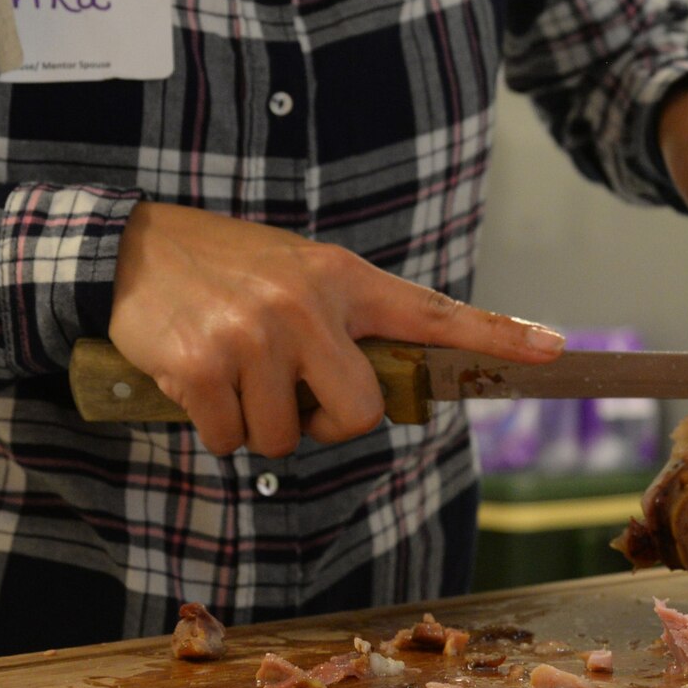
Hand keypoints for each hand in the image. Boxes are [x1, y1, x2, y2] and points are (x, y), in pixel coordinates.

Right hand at [108, 201, 565, 456]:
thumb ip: (345, 322)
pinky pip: (229, 440)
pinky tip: (195, 382)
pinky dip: (212, 428)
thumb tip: (380, 394)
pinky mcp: (205, 365)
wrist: (135, 247)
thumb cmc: (227, 270)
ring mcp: (255, 334)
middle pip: (356, 414)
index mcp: (342, 278)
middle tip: (288, 393)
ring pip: (286, 438)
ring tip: (231, 370)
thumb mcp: (297, 273)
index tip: (553, 350)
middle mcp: (306, 303)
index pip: (433, 311)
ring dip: (255, 425)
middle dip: (322, 423)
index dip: (498, 336)